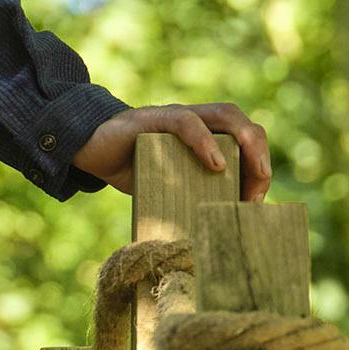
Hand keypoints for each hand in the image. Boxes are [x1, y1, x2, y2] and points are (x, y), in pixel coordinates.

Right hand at [73, 104, 272, 200]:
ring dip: (246, 143)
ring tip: (255, 173)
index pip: (245, 138)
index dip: (259, 164)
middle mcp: (195, 120)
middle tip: (260, 190)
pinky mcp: (152, 119)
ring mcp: (175, 117)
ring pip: (225, 114)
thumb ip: (193, 194)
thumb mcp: (169, 185)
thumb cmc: (132, 171)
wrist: (88, 151)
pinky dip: (205, 140)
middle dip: (260, 153)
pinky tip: (217, 164)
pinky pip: (185, 121)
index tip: (258, 201)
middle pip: (242, 122)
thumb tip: (221, 235)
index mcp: (203, 135)